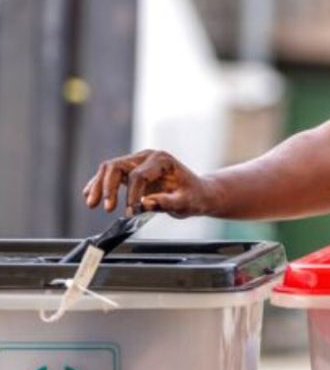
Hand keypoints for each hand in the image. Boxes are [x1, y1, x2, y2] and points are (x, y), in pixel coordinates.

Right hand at [83, 150, 215, 217]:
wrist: (198, 193)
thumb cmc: (194, 196)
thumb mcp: (186, 203)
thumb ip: (167, 203)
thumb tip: (145, 204)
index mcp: (161, 160)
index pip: (139, 175)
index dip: (132, 194)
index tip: (131, 212)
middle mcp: (147, 157)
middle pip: (117, 166)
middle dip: (108, 187)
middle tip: (105, 207)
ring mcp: (137, 162)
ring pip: (109, 169)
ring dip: (98, 186)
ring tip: (91, 203)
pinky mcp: (131, 171)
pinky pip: (111, 176)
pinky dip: (100, 185)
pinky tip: (90, 196)